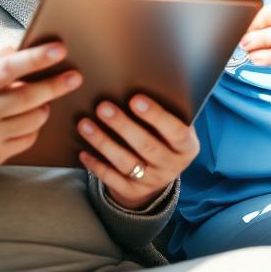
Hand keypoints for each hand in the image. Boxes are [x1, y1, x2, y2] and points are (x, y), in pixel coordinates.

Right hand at [0, 43, 81, 189]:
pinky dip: (34, 128)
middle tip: (75, 77)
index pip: (9, 68)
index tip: (59, 50)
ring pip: (33, 120)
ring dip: (45, 108)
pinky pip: (28, 139)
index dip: (36, 58)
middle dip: (56, 85)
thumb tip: (21, 47)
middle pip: (27, 97)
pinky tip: (29, 120)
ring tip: (44, 101)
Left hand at [76, 95, 198, 209]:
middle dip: (123, 126)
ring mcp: (152, 181)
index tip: (135, 99)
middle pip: (147, 146)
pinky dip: (97, 165)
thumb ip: (166, 110)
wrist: (159, 172)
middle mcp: (172, 166)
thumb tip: (142, 79)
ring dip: (103, 142)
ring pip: (126, 162)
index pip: (176, 132)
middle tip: (103, 107)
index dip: (156, 116)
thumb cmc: (164, 135)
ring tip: (85, 124)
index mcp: (187, 147)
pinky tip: (83, 152)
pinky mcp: (133, 192)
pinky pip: (112, 179)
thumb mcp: (173, 126)